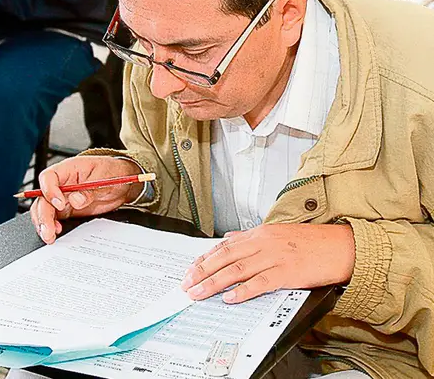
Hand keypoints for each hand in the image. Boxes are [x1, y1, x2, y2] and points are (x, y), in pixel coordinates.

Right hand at [31, 156, 144, 243]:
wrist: (122, 184)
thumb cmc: (112, 173)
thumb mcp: (105, 178)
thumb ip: (89, 190)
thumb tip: (75, 200)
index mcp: (68, 170)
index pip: (49, 177)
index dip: (49, 191)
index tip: (60, 205)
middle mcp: (61, 184)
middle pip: (43, 198)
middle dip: (43, 215)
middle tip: (49, 230)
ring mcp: (62, 198)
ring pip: (43, 210)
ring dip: (44, 223)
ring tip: (49, 236)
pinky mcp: (67, 210)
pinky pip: (53, 219)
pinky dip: (51, 227)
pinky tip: (55, 234)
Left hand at [181, 223, 354, 303]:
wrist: (342, 247)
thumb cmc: (312, 242)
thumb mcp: (277, 232)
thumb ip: (251, 236)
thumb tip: (230, 238)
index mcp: (260, 233)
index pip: (224, 246)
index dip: (204, 259)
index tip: (190, 270)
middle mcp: (264, 243)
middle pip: (225, 258)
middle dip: (202, 271)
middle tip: (187, 283)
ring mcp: (275, 258)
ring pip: (237, 270)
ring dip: (214, 283)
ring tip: (199, 292)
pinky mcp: (288, 273)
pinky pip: (260, 283)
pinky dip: (243, 291)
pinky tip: (229, 298)